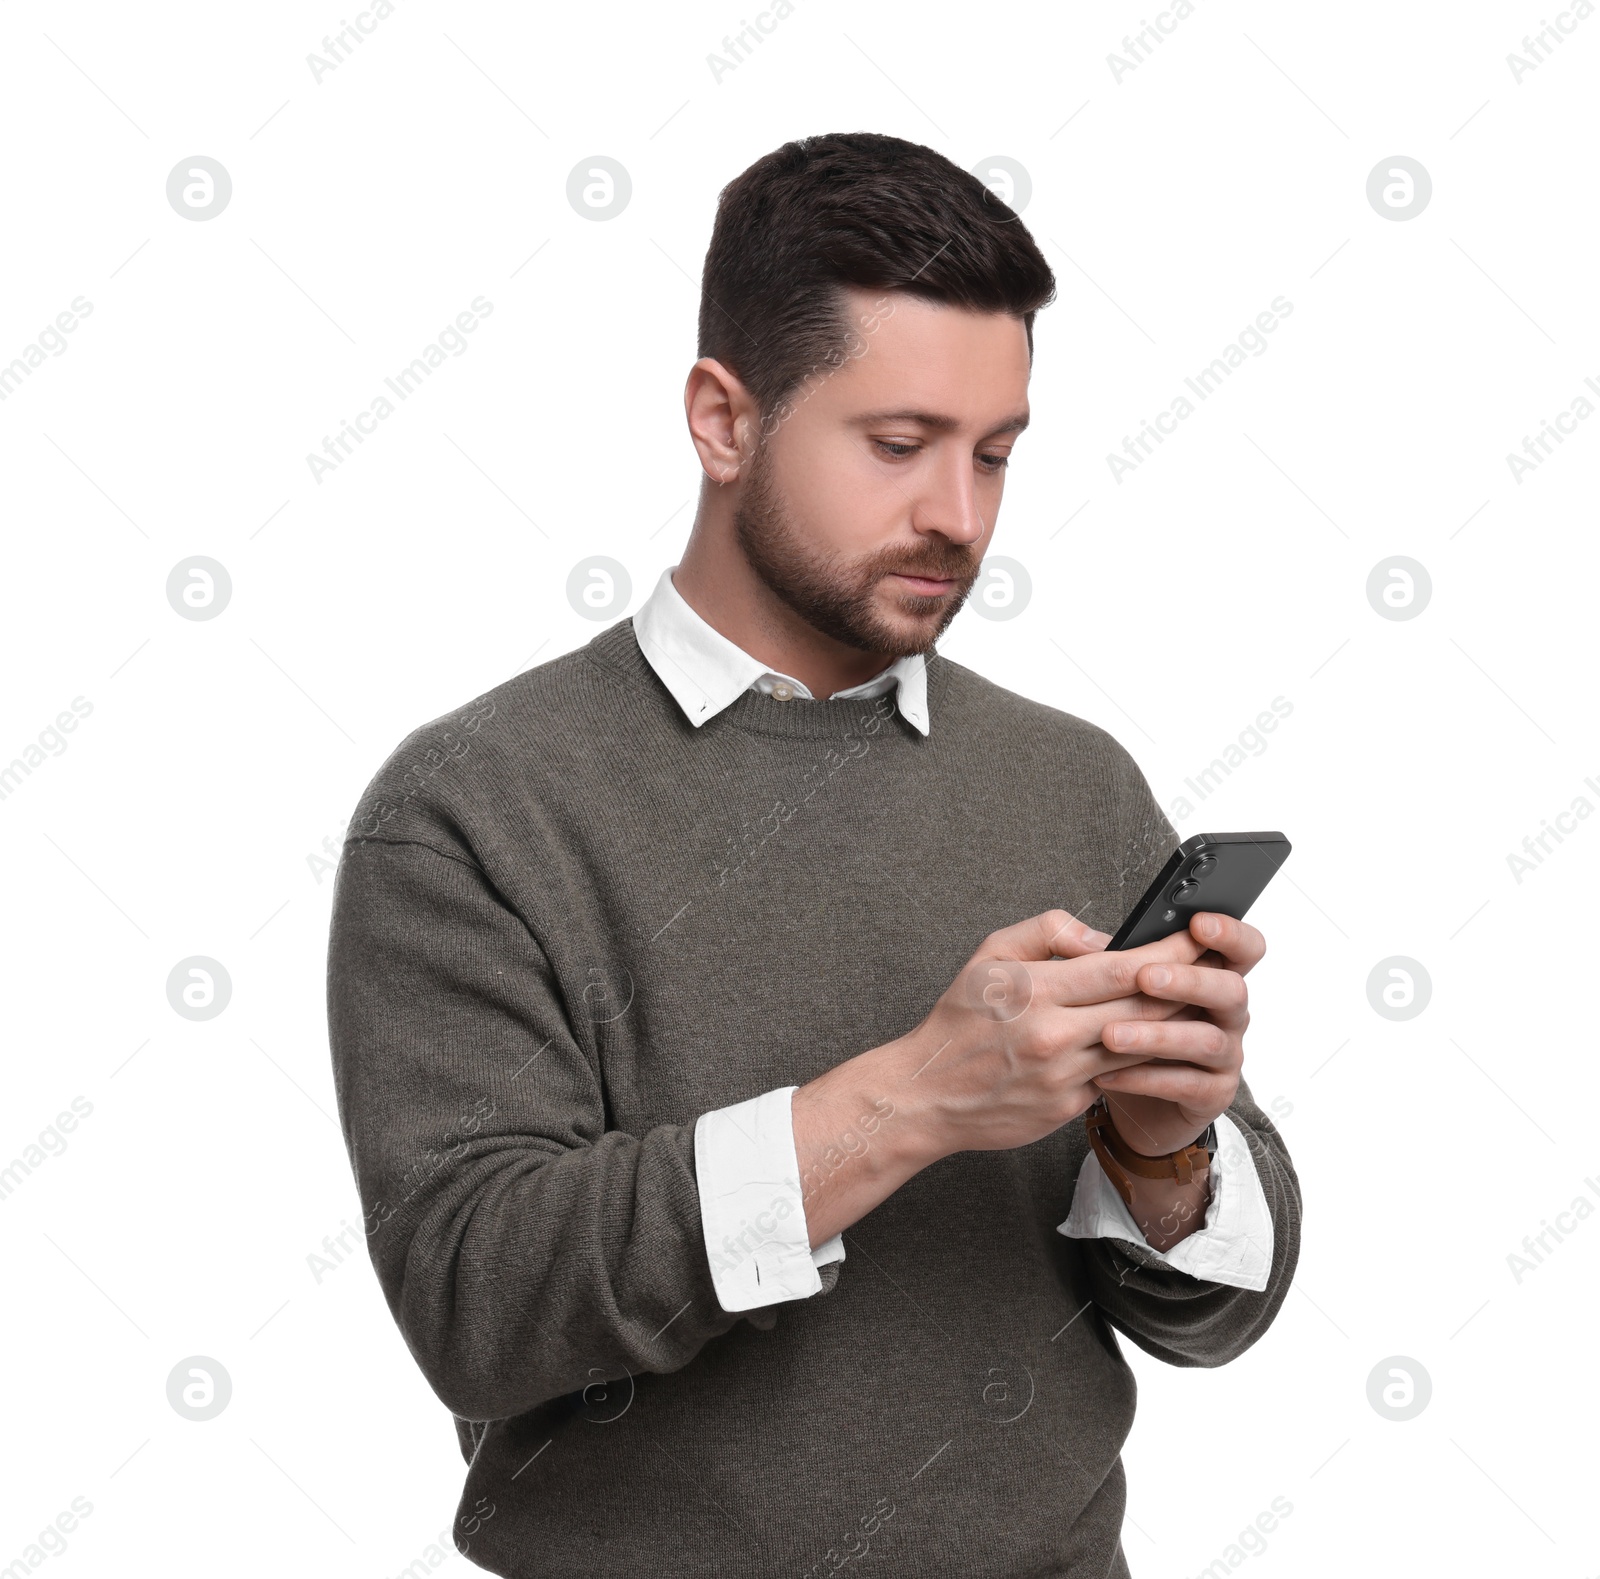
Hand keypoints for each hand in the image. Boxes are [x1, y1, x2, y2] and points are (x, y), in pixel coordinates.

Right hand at [885, 908, 1223, 1160]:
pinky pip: (1120, 1075)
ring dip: (1177, 1022)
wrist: (926, 1095)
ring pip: (1142, 1043)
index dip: (1170, 950)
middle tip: (1220, 963)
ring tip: (1204, 1000)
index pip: (1122, 966)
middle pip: (1144, 1005)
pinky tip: (1165, 1042)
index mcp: (1036, 989)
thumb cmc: (958, 1020)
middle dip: (1188, 982)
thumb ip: (1047, 932)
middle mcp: (1055, 1034)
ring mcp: (1065, 1074)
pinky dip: (1146, 1057)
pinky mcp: (1069, 1105)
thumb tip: (1104, 937)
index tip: (1200, 934)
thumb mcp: (988, 955)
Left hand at [1090, 911, 1265, 1157]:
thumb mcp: (1116, 992)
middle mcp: (1227, 1014)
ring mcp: (1225, 1056)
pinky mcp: (1212, 1094)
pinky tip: (1107, 1074)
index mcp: (1212, 977)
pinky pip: (1186, 1084)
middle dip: (1189, 981)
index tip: (1198, 924)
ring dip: (1157, 1035)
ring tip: (1109, 1035)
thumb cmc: (1127, 1031)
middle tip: (1145, 977)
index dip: (1230, 933)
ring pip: (1206, 1040)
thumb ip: (1109, 961)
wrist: (1131, 1100)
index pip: (1243, 948)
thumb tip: (1088, 944)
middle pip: (1231, 990)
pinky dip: (1144, 1078)